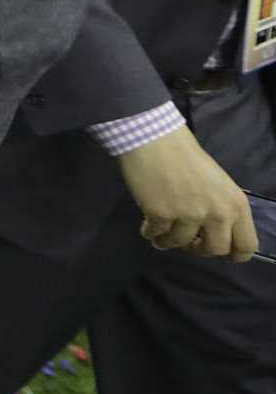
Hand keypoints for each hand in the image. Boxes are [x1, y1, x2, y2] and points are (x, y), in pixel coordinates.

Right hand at [118, 125, 259, 260]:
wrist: (154, 139)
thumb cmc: (186, 156)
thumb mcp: (218, 184)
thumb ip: (221, 210)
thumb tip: (210, 234)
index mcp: (236, 205)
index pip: (246, 246)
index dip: (231, 253)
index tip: (214, 247)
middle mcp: (217, 213)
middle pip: (214, 251)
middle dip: (197, 249)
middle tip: (186, 240)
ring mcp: (189, 215)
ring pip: (180, 244)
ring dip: (168, 241)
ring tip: (161, 233)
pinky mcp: (161, 214)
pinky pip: (155, 234)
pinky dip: (150, 232)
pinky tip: (147, 223)